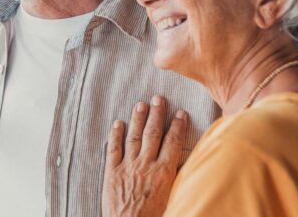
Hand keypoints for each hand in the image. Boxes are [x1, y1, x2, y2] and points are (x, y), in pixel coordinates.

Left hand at [101, 96, 187, 216]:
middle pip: (152, 134)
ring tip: (140, 104)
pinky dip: (115, 135)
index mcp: (164, 173)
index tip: (180, 112)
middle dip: (156, 114)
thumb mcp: (174, 199)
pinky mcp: (112, 172)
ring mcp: (127, 167)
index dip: (177, 125)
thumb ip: (178, 180)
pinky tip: (117, 123)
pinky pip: (113, 149)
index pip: (173, 143)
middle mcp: (146, 165)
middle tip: (158, 98)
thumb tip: (186, 165)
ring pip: (133, 137)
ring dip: (137, 119)